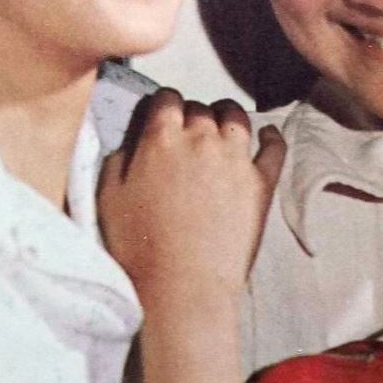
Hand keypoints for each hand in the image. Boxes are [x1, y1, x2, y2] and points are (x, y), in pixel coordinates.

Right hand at [98, 89, 285, 311]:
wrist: (181, 284)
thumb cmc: (138, 245)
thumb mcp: (108, 196)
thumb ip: (119, 159)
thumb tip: (133, 144)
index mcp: (160, 137)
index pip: (166, 98)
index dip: (163, 105)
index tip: (162, 117)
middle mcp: (200, 137)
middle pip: (200, 107)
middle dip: (192, 115)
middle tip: (187, 135)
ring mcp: (235, 158)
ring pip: (236, 117)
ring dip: (227, 117)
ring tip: (222, 129)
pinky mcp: (262, 182)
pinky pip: (274, 147)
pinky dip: (271, 137)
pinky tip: (267, 136)